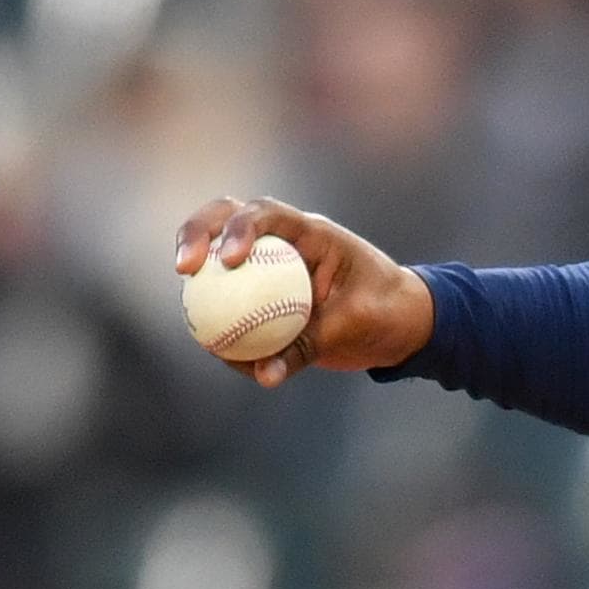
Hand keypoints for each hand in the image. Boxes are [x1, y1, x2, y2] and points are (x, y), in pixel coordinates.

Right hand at [173, 197, 434, 386]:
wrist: (404, 323)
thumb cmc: (388, 311)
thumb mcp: (355, 326)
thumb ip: (309, 345)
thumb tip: (264, 375)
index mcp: (312, 233)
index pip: (266, 213)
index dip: (239, 228)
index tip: (228, 260)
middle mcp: (284, 240)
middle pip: (225, 217)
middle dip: (196, 233)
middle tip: (185, 268)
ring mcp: (270, 265)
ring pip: (219, 260)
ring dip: (199, 283)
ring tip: (195, 322)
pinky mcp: (264, 293)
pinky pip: (233, 304)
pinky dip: (221, 323)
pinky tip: (220, 352)